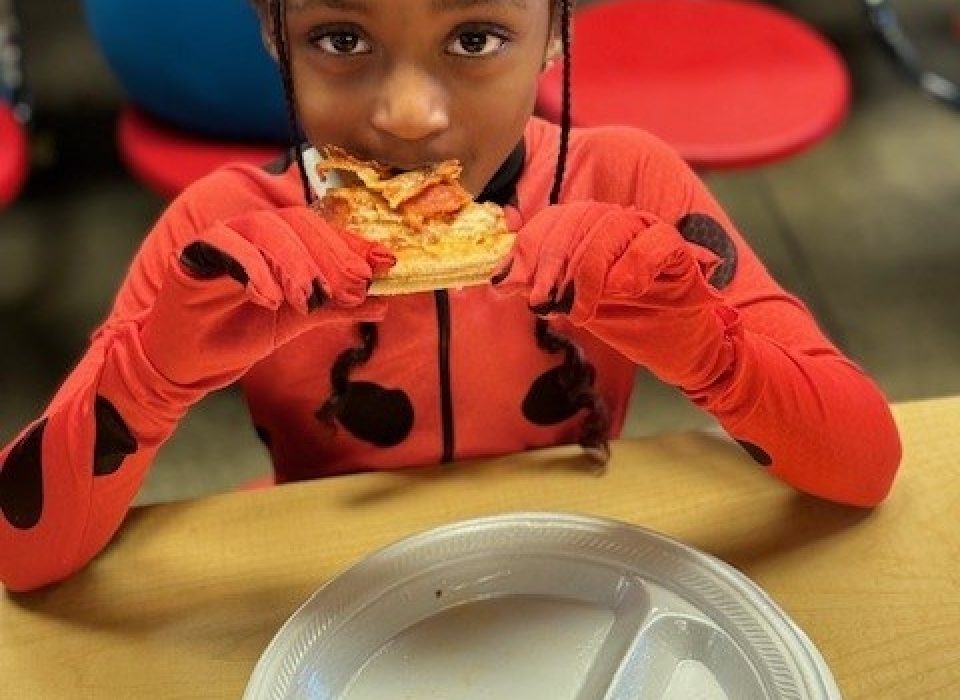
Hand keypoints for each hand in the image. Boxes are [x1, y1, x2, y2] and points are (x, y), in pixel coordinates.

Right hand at [140, 207, 394, 390]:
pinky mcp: (192, 256)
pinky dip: (252, 270)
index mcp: (280, 243)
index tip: (384, 265)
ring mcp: (222, 239)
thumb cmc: (238, 333)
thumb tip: (384, 302)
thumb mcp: (297, 322)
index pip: (321, 230)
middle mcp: (252, 233)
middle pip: (298, 223)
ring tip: (310, 301)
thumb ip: (336, 307)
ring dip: (296, 264)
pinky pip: (224, 247)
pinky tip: (269, 299)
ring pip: (266, 229)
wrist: (190, 363)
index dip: (353, 245)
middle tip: (352, 289)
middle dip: (331, 256)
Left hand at [494, 201, 736, 390]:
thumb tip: (499, 276)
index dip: (531, 247)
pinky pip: (656, 242)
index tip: (514, 284)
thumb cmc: (622, 319)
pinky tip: (623, 292)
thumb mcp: (570, 303)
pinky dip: (635, 265)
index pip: (554, 218)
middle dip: (554, 262)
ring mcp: (650, 232)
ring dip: (589, 271)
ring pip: (612, 225)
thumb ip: (538, 285)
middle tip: (545, 303)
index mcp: (590, 228)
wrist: (671, 345)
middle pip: (579, 218)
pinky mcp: (681, 252)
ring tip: (582, 310)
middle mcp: (618, 221)